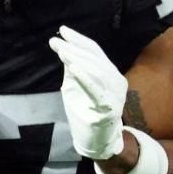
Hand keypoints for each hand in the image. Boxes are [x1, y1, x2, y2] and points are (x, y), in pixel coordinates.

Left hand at [50, 25, 127, 159]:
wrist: (97, 142)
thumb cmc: (86, 113)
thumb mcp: (77, 86)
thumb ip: (74, 69)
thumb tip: (65, 49)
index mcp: (110, 73)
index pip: (95, 51)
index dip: (79, 40)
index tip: (62, 31)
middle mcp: (116, 81)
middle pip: (95, 59)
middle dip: (74, 48)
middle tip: (56, 41)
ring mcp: (115, 95)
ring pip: (96, 71)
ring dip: (77, 59)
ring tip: (62, 52)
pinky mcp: (109, 109)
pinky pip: (97, 90)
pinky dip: (85, 78)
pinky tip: (73, 68)